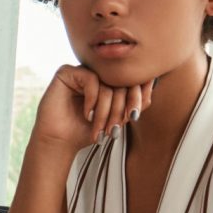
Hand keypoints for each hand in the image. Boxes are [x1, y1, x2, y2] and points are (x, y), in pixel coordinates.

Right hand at [31, 64, 154, 151]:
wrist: (60, 141)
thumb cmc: (86, 130)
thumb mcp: (117, 118)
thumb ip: (135, 102)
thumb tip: (153, 81)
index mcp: (108, 81)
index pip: (130, 81)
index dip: (135, 98)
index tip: (132, 117)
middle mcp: (96, 73)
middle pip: (121, 82)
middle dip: (120, 108)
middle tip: (114, 129)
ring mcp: (81, 71)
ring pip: (107, 83)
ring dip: (106, 110)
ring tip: (99, 127)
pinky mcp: (66, 72)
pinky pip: (91, 79)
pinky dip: (93, 99)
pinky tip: (87, 114)